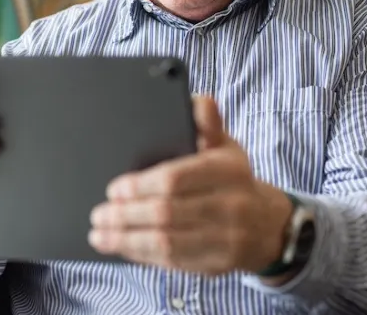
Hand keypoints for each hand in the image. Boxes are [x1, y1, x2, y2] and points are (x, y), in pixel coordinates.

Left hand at [88, 96, 293, 275]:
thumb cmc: (233, 179)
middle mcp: (231, 206)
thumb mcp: (226, 146)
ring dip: (127, 240)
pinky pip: (172, 263)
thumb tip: (199, 101)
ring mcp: (226, 240)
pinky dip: (141, 255)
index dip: (140, 186)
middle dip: (126, 215)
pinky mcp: (216, 265)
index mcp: (229, 170)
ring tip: (99, 234)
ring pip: (166, 243)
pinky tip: (121, 247)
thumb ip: (207, 123)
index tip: (114, 189)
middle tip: (99, 213)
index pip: (177, 178)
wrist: (268, 225)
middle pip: (167, 213)